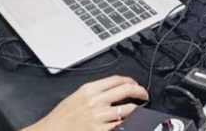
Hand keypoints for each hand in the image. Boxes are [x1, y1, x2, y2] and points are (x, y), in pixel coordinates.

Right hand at [26, 76, 147, 130]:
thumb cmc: (60, 118)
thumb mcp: (76, 97)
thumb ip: (94, 92)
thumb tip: (113, 90)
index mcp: (89, 90)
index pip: (117, 79)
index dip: (131, 81)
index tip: (135, 84)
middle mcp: (96, 101)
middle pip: (126, 90)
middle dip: (140, 92)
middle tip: (145, 95)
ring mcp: (99, 116)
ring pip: (128, 109)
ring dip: (137, 110)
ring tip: (139, 112)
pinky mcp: (100, 130)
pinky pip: (120, 125)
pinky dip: (128, 124)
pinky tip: (130, 123)